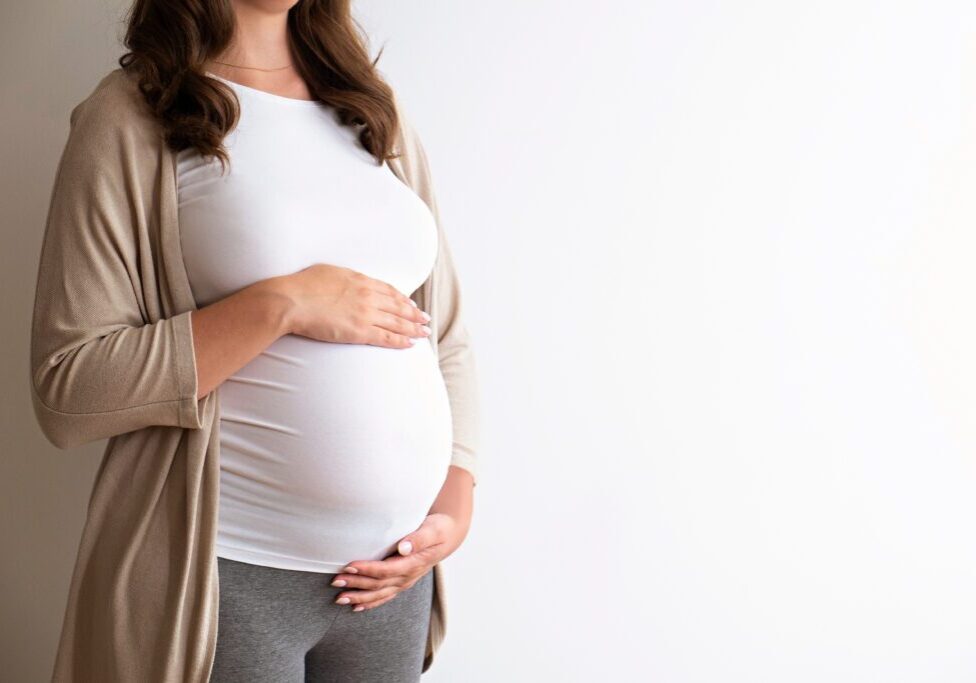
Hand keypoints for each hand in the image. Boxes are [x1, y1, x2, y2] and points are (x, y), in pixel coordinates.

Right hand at [270, 264, 430, 347]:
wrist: (291, 300)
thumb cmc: (302, 285)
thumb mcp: (328, 272)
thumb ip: (344, 278)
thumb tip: (348, 281)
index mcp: (360, 280)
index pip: (389, 290)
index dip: (403, 299)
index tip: (412, 304)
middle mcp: (368, 296)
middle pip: (398, 306)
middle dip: (414, 314)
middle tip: (426, 319)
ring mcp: (366, 314)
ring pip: (397, 322)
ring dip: (413, 328)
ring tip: (424, 333)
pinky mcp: (360, 331)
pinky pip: (387, 337)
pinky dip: (401, 341)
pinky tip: (411, 344)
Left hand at [329, 513, 468, 611]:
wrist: (448, 536)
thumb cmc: (439, 528)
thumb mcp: (433, 529)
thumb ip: (419, 538)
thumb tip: (403, 547)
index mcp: (414, 563)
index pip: (386, 570)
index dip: (367, 570)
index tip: (349, 566)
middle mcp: (409, 576)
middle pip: (379, 584)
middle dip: (356, 584)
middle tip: (335, 581)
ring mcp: (405, 582)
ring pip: (379, 594)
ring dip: (359, 596)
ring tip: (339, 598)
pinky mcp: (402, 582)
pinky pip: (385, 596)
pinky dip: (370, 603)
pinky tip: (356, 606)